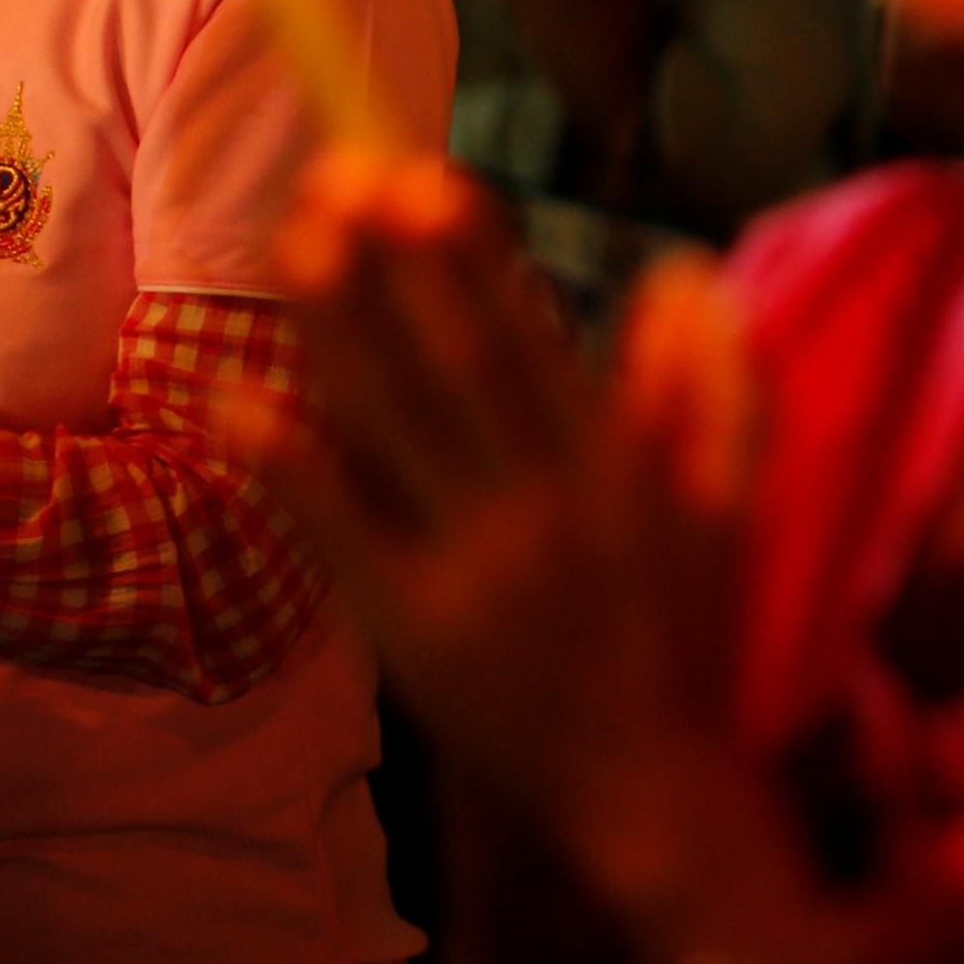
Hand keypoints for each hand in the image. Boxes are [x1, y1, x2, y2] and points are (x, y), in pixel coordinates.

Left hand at [234, 155, 769, 922]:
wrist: (644, 790)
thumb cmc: (686, 636)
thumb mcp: (725, 511)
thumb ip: (712, 388)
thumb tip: (681, 273)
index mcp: (616, 471)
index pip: (531, 339)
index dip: (473, 256)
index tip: (423, 176)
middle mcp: (542, 509)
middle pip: (452, 364)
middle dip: (394, 265)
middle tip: (336, 173)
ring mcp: (471, 571)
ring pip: (389, 428)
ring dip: (337, 329)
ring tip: (296, 241)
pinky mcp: (411, 631)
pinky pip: (339, 533)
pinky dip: (291, 465)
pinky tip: (238, 397)